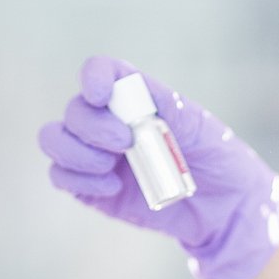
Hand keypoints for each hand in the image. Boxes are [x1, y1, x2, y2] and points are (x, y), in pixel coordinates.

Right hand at [39, 56, 278, 278]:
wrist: (223, 206)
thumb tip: (138, 96)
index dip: (94, 77)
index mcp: (135, 96)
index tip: (101, 96)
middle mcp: (109, 120)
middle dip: (93, 127)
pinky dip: (78, 180)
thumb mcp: (201, 128)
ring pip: (54, 139)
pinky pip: (60, 176)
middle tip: (125, 142)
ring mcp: (96, 153)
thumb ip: (169, 110)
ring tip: (111, 167)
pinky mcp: (90, 186)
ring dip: (77, 153)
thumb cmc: (216, 157)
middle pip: (74, 110)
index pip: (100, 71)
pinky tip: (112, 188)